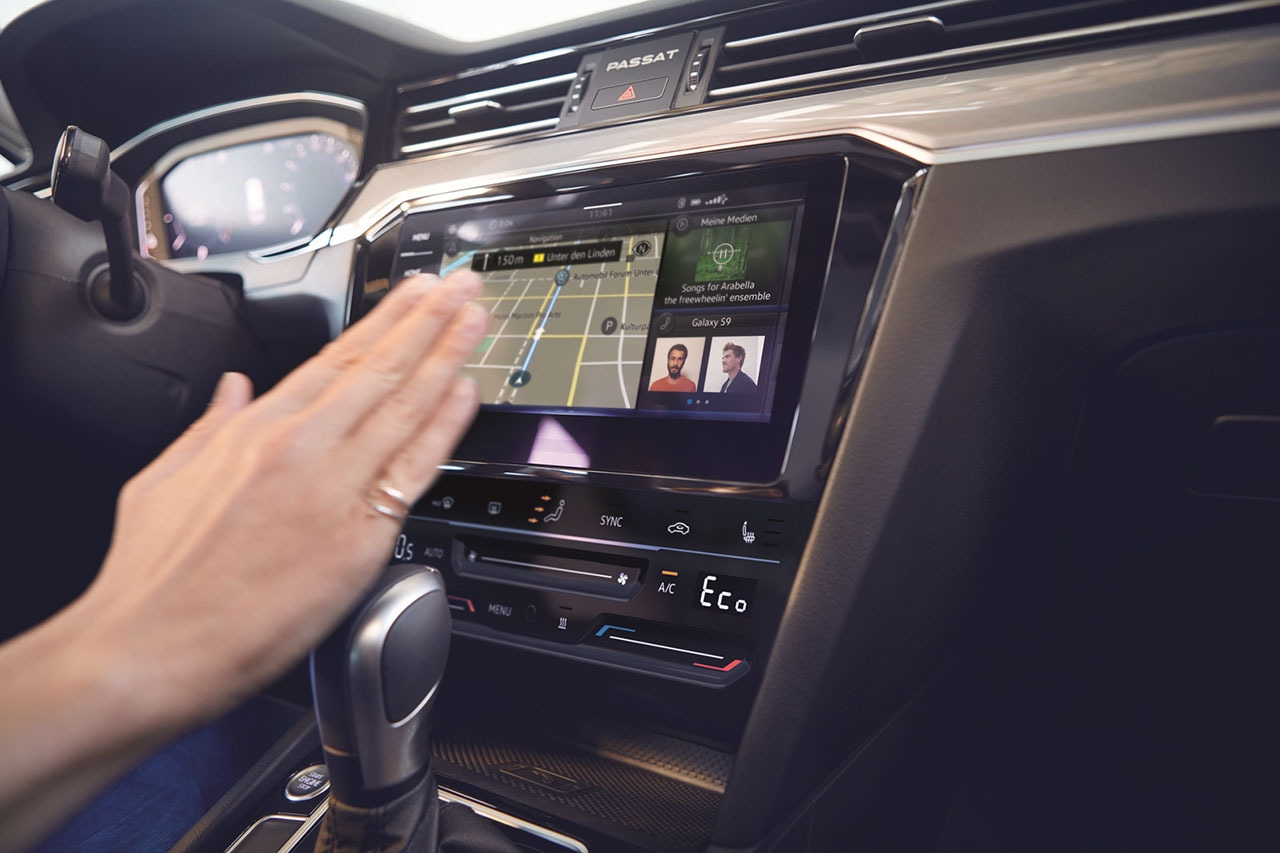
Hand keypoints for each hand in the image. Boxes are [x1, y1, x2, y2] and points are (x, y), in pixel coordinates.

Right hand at [81, 270, 489, 724]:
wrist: (149, 649)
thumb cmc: (153, 578)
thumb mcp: (165, 478)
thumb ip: (209, 426)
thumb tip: (232, 390)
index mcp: (253, 430)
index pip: (335, 358)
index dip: (384, 321)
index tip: (414, 295)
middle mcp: (299, 447)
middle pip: (378, 369)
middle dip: (427, 321)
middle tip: (461, 286)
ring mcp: (332, 489)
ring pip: (403, 406)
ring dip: (446, 355)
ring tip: (475, 319)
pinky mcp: (357, 539)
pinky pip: (412, 469)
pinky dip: (444, 426)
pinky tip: (466, 392)